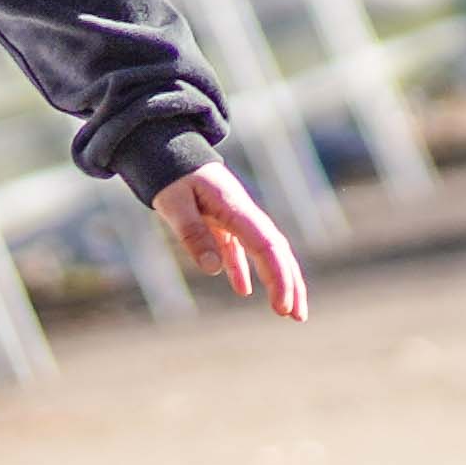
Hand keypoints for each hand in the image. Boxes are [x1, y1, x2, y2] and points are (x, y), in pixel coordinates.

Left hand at [153, 159, 308, 321]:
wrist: (168, 148)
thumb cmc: (172, 175)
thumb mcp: (174, 204)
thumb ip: (193, 234)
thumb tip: (214, 269)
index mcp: (236, 209)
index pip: (267, 247)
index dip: (277, 277)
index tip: (281, 305)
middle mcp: (244, 214)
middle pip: (277, 251)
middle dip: (290, 284)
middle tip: (297, 316)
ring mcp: (237, 218)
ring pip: (266, 252)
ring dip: (278, 280)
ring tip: (287, 310)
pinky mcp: (224, 222)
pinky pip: (242, 249)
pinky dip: (245, 270)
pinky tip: (242, 291)